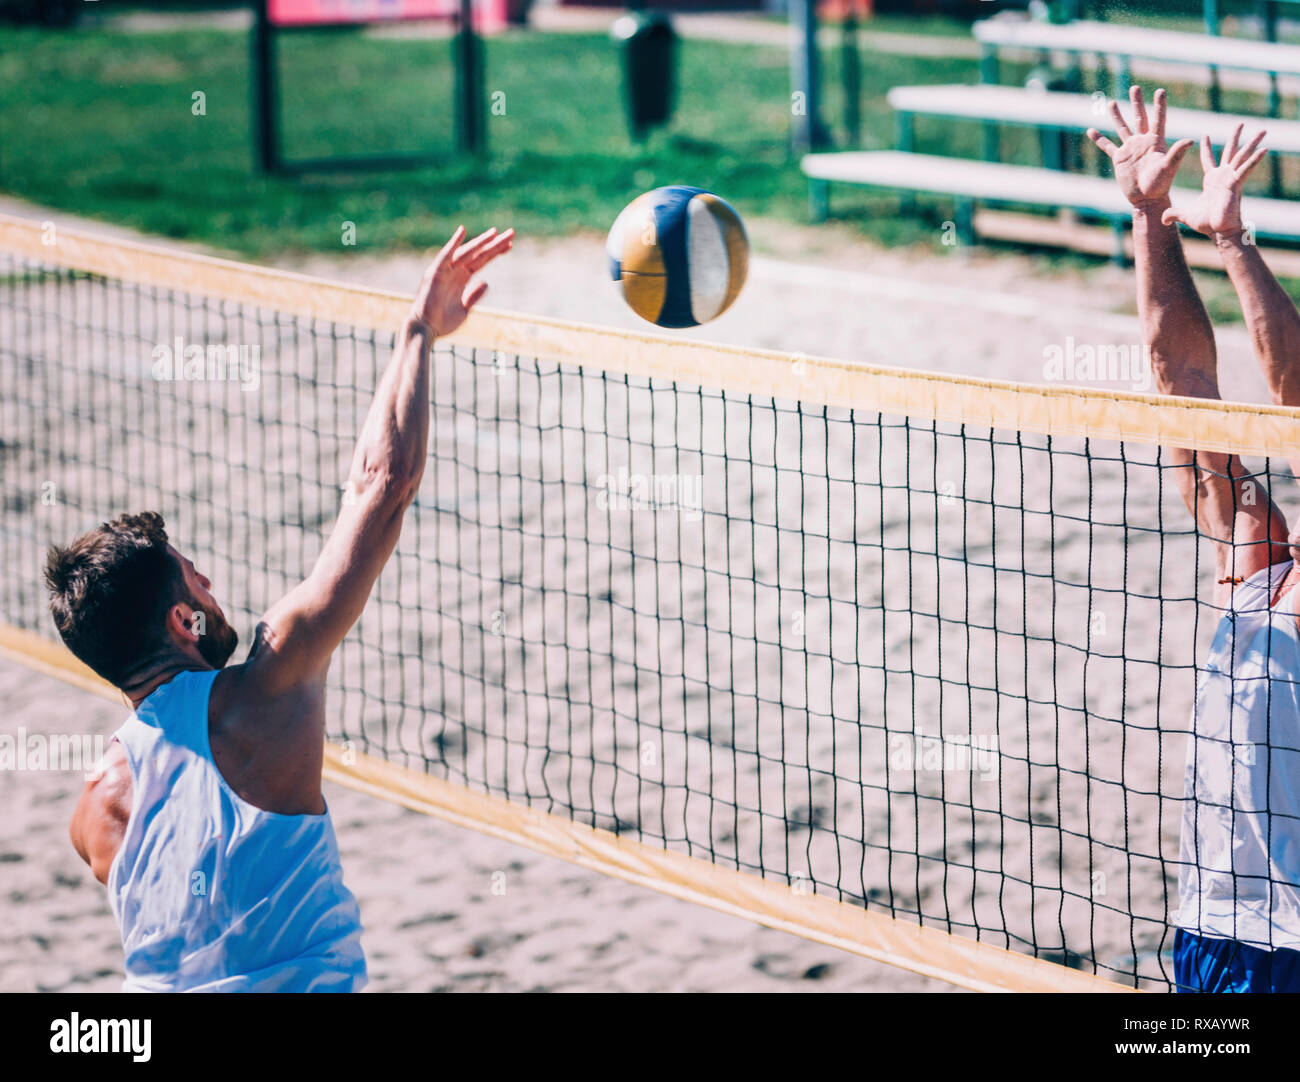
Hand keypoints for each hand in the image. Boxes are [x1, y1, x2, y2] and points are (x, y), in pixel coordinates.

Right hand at [409, 225, 513, 337]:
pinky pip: (445, 256)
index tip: (511, 245)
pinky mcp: (435, 273)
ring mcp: (445, 271)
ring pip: (467, 253)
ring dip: (481, 242)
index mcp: (462, 278)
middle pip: (479, 254)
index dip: (496, 252)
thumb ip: (473, 295)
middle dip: (495, 244)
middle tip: (512, 233)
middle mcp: (455, 271)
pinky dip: (453, 243)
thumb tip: (486, 282)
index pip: (482, 261)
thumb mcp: (464, 309)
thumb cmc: (442, 322)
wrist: (426, 330)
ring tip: (495, 232)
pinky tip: (462, 231)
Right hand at [1087, 86, 1194, 209]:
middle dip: (1137, 103)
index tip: (1160, 91)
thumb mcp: (1169, 167)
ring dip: (1117, 116)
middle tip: (1135, 88)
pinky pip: (1108, 146)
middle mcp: (1143, 142)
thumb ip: (1177, 153)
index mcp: (1156, 141)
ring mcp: (1130, 150)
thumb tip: (1190, 140)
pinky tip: (1092, 131)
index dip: (1159, 105)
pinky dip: (1099, 139)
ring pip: (1123, 128)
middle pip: (1139, 118)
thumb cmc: (1160, 184)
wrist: (1146, 199)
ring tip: (1112, 103)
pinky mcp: (1119, 159)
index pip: (1158, 119)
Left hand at [1161, 125, 1267, 241]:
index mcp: (1212, 180)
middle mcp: (1223, 176)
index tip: (1205, 135)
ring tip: (1263, 130)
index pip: (1209, 159)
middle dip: (1235, 137)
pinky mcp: (1236, 184)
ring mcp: (1231, 178)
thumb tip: (1163, 219)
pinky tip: (1264, 149)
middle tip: (1240, 123)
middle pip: (1230, 151)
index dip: (1207, 148)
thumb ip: (1174, 214)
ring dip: (1252, 142)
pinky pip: (1247, 169)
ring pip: (1242, 155)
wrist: (1218, 231)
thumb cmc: (1206, 224)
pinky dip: (1255, 159)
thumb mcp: (1185, 216)